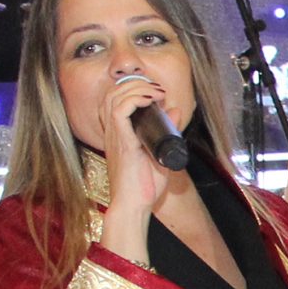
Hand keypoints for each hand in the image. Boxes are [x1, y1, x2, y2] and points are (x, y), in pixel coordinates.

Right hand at [100, 74, 175, 251]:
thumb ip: (167, 133)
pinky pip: (120, 110)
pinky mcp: (121, 141)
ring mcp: (115, 136)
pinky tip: (151, 99)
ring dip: (136, 88)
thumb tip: (175, 111)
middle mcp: (113, 132)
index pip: (114, 100)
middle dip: (134, 83)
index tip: (155, 91)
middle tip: (156, 88)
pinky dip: (135, 99)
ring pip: (114, 97)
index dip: (131, 89)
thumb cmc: (144, 187)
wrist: (134, 205)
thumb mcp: (160, 154)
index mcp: (119, 134)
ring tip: (156, 91)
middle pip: (112, 93)